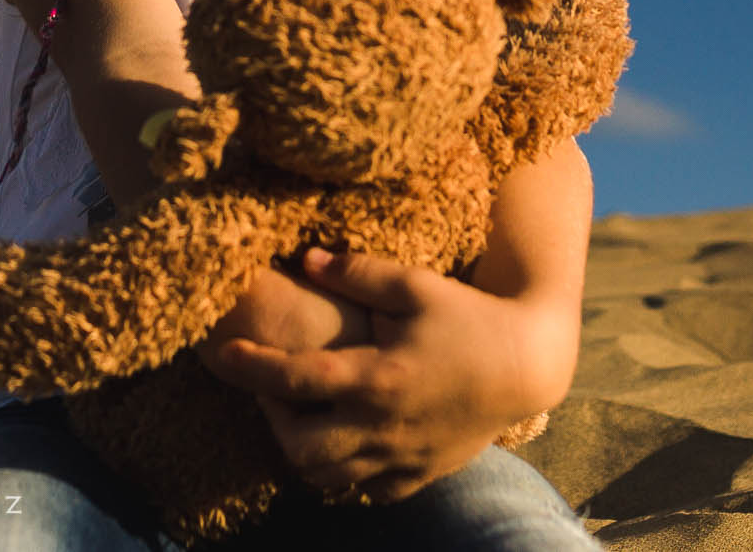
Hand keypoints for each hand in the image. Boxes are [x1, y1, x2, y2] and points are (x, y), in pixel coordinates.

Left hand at [205, 248, 553, 501]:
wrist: (527, 366)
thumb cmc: (468, 317)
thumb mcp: (414, 284)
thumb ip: (356, 271)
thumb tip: (304, 260)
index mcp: (376, 378)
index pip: (293, 381)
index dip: (250, 368)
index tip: (225, 353)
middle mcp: (384, 427)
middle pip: (299, 447)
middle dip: (273, 419)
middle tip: (276, 386)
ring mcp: (403, 458)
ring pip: (327, 477)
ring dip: (303, 448)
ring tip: (305, 411)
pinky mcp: (420, 474)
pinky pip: (365, 491)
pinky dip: (344, 471)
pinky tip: (345, 435)